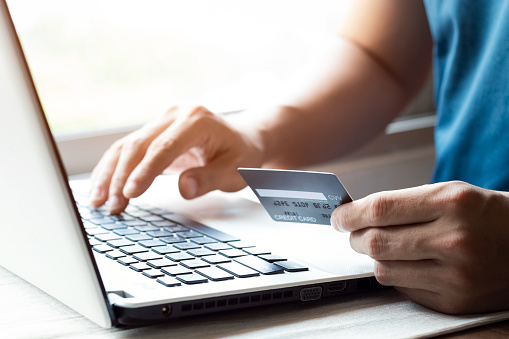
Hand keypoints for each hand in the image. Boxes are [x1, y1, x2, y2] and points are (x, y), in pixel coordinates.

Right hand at [89, 106, 263, 213]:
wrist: (243, 139)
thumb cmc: (241, 155)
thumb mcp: (236, 169)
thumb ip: (210, 178)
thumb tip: (184, 188)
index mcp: (197, 120)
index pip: (165, 146)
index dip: (145, 170)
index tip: (131, 193)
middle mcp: (175, 115)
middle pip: (139, 144)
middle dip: (122, 176)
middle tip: (112, 205)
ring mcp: (163, 122)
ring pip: (127, 146)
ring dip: (110, 174)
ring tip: (98, 201)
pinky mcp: (154, 133)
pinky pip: (128, 149)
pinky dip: (113, 169)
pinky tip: (102, 188)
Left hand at [331, 181, 508, 313]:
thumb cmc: (485, 216)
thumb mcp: (450, 193)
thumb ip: (404, 203)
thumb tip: (357, 215)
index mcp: (452, 203)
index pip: (380, 209)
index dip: (350, 214)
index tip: (338, 217)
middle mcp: (454, 239)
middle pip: (376, 242)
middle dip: (354, 237)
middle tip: (353, 233)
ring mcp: (455, 275)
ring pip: (383, 269)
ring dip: (374, 257)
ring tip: (383, 247)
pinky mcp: (454, 300)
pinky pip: (402, 288)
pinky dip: (396, 274)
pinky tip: (408, 264)